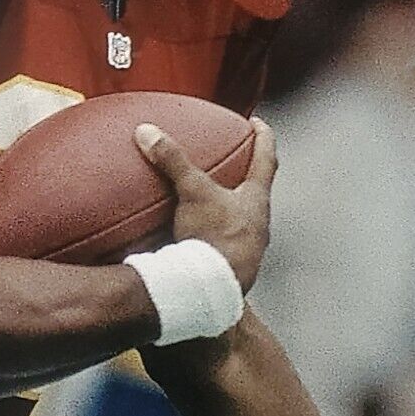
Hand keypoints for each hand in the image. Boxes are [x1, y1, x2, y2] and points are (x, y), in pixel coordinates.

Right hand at [134, 118, 276, 290]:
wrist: (212, 292)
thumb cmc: (214, 240)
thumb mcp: (192, 193)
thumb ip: (172, 161)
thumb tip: (147, 131)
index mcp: (255, 201)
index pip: (266, 159)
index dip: (263, 137)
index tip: (258, 123)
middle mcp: (257, 224)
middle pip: (256, 191)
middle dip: (245, 175)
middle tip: (234, 160)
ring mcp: (247, 249)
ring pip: (241, 221)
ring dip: (228, 208)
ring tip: (208, 199)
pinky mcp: (230, 269)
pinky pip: (223, 244)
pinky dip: (211, 234)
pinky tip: (192, 236)